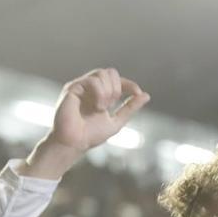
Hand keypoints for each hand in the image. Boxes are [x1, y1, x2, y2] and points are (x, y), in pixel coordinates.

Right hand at [24, 68, 149, 178]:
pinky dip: (100, 93)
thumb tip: (146, 95)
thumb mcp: (116, 121)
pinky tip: (97, 106)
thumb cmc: (90, 136)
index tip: (137, 92)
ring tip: (102, 108)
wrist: (74, 144)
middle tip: (110, 106)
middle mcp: (89, 88)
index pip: (116, 80)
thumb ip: (130, 108)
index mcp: (99, 94)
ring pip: (102, 73)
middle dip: (116, 88)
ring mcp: (80, 86)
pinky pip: (92, 80)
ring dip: (108, 91)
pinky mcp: (72, 88)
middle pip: (110, 72)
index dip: (128, 84)